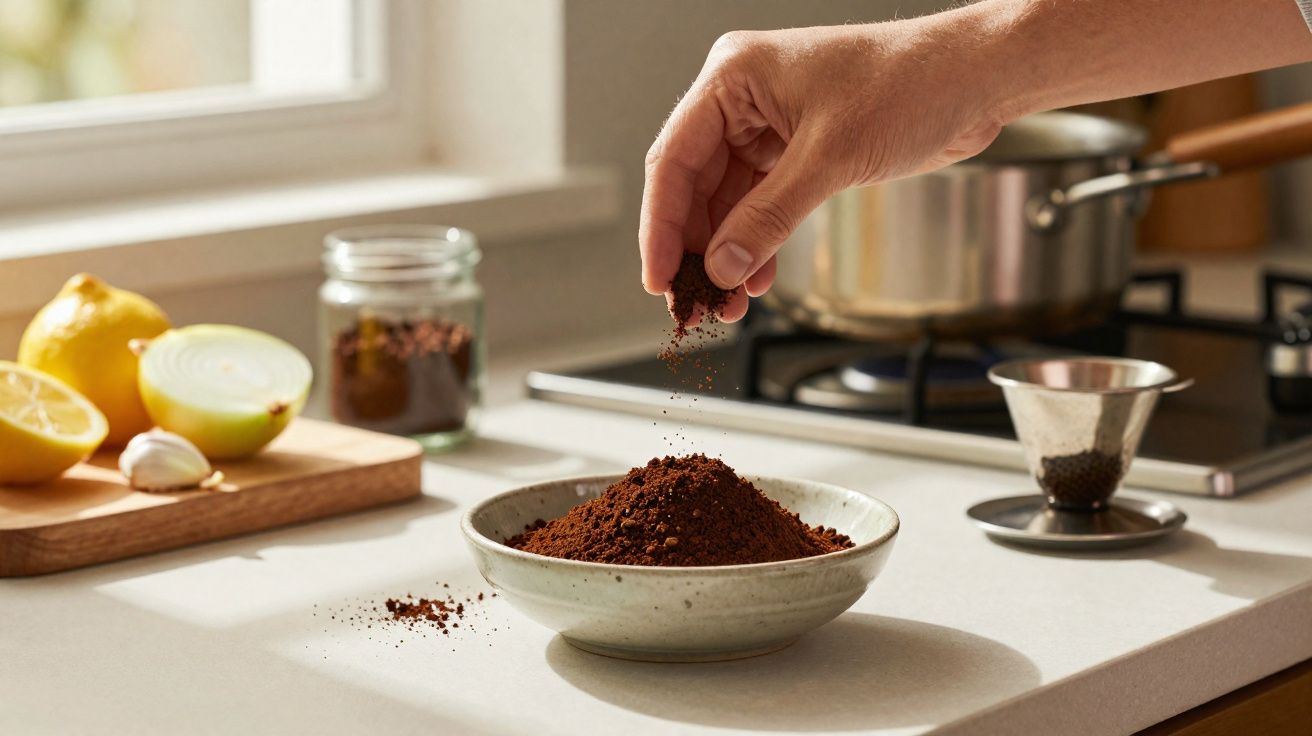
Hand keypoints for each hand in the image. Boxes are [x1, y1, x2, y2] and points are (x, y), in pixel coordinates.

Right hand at [639, 17, 1008, 321]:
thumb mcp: (830, 158)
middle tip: (696, 301)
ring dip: (728, 254)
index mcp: (734, 77)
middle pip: (694, 186)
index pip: (674, 159)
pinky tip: (755, 278)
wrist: (975, 79)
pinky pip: (760, 204)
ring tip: (727, 302)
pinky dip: (757, 243)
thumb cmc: (912, 82)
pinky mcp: (799, 150)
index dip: (661, 226)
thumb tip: (724, 266)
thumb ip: (768, 218)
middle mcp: (744, 99)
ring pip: (727, 202)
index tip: (660, 277)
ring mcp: (770, 125)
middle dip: (698, 249)